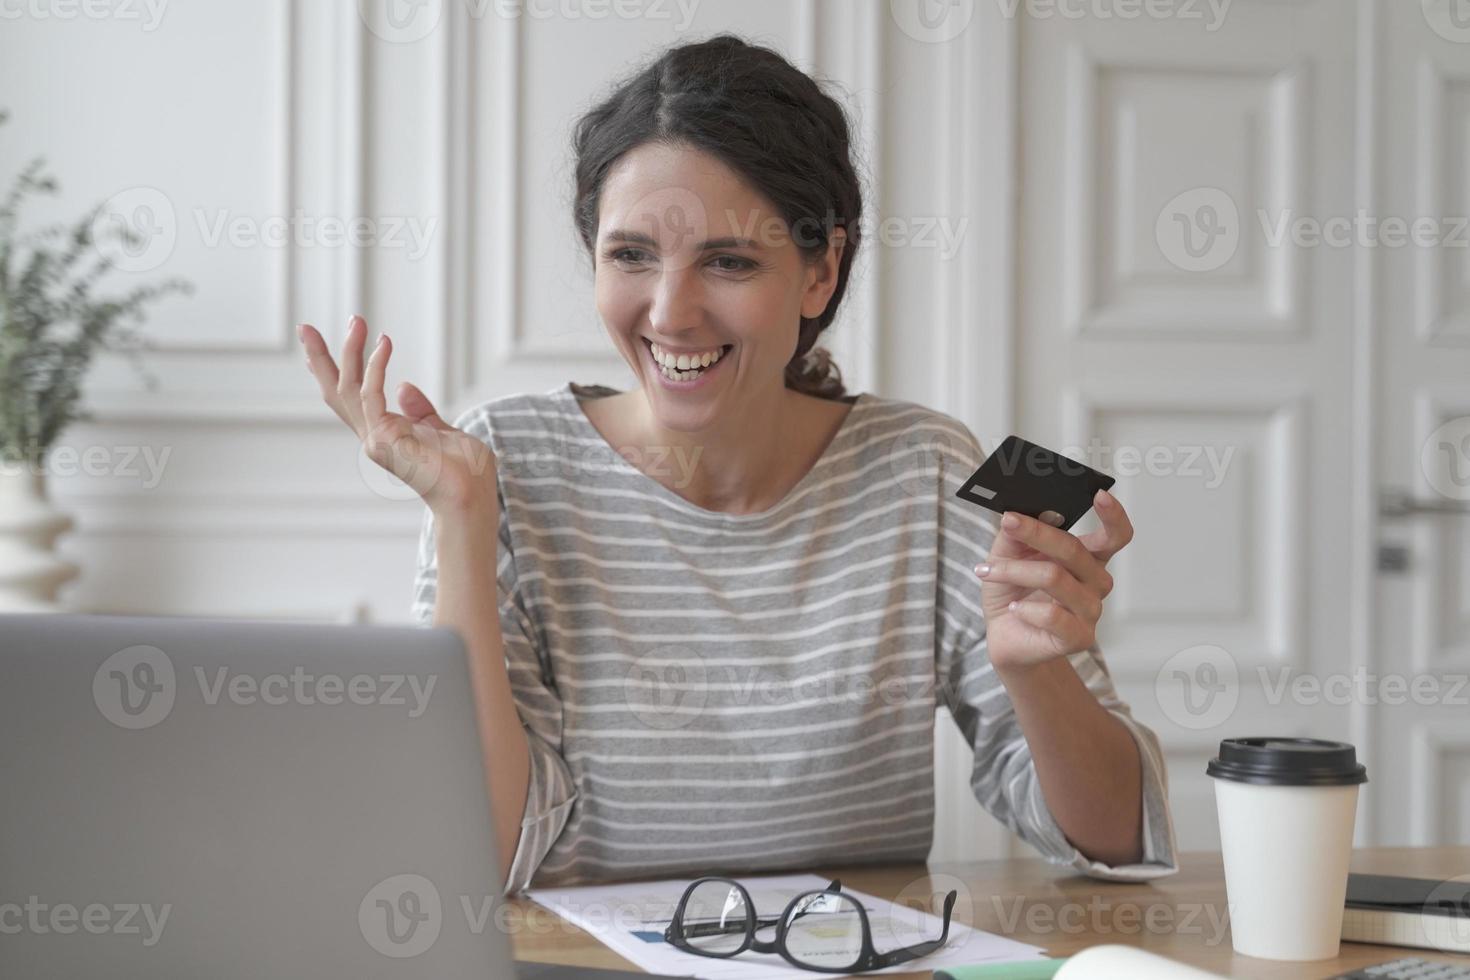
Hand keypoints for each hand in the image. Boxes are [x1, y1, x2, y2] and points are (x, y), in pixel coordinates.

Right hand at [299, 314, 497, 515]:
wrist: (473, 497)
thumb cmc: (465, 470)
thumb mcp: (441, 430)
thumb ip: (421, 411)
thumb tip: (403, 386)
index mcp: (385, 435)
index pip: (350, 400)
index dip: (334, 373)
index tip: (316, 351)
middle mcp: (373, 437)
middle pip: (336, 392)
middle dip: (320, 359)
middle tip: (305, 328)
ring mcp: (376, 440)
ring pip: (348, 388)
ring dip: (350, 352)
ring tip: (357, 321)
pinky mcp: (385, 439)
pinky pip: (372, 394)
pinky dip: (377, 366)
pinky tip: (384, 343)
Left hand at [973, 490, 1132, 671]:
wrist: (1005, 637)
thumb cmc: (1012, 592)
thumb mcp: (1006, 556)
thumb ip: (1017, 534)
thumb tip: (1027, 513)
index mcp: (1088, 558)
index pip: (1115, 535)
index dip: (1114, 515)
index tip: (1098, 494)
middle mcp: (1096, 582)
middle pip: (1074, 549)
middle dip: (1036, 533)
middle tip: (1008, 521)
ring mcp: (1091, 611)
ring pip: (1054, 577)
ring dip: (1014, 571)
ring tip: (988, 572)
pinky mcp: (1079, 637)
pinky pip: (1051, 615)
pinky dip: (1024, 608)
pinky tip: (1013, 608)